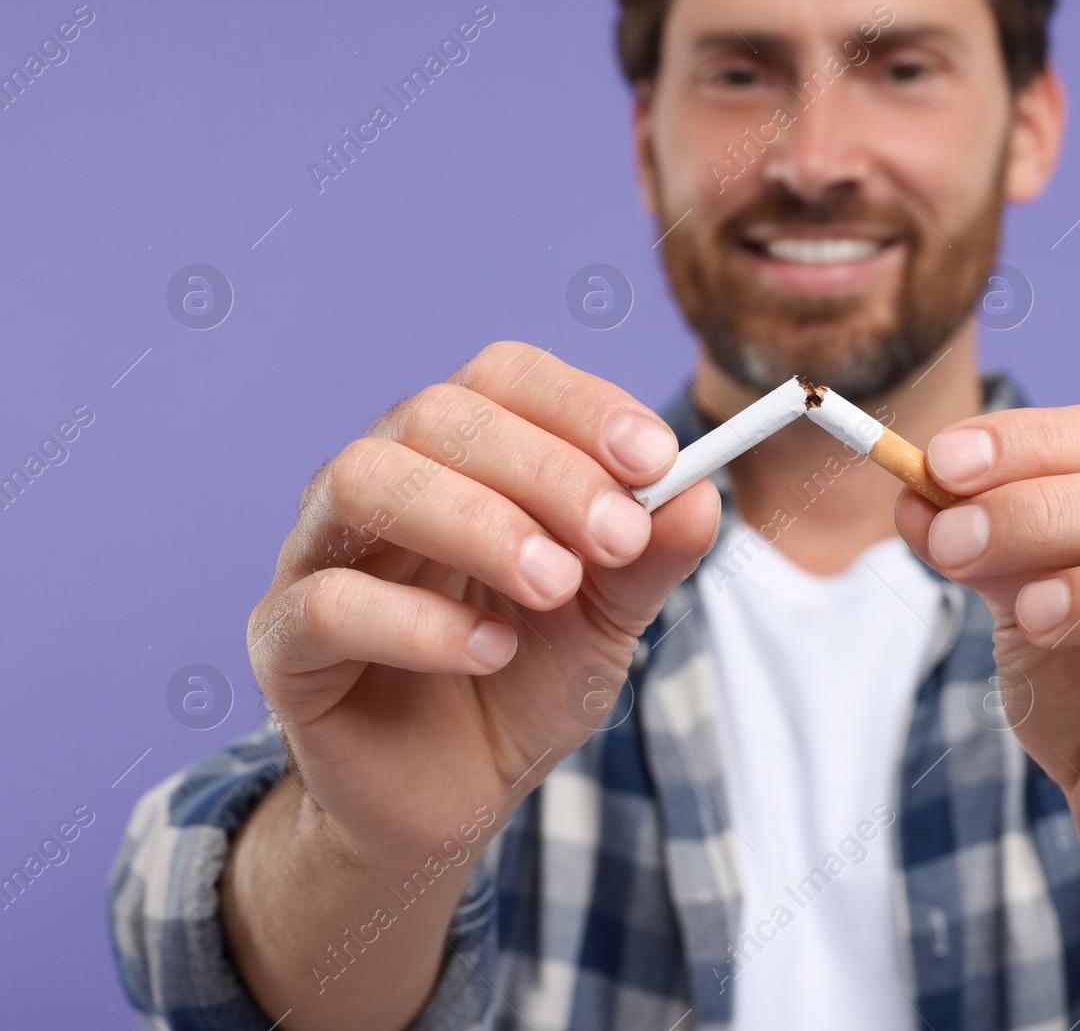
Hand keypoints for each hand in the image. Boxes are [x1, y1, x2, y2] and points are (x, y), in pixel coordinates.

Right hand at [245, 342, 719, 864]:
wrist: (453, 797)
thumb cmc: (524, 682)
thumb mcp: (607, 619)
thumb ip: (649, 557)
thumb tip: (701, 492)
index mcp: (459, 455)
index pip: (504, 377)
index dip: (580, 405)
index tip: (657, 457)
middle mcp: (380, 481)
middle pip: (439, 415)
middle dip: (545, 469)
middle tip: (616, 536)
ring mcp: (317, 555)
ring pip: (364, 481)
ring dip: (477, 523)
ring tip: (554, 584)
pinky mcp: (283, 643)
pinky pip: (326, 605)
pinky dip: (418, 622)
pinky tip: (491, 651)